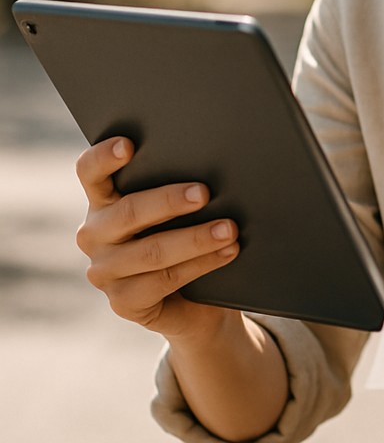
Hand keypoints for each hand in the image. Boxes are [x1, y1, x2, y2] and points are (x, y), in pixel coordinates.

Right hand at [75, 136, 240, 340]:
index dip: (104, 157)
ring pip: (152, 251)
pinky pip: (164, 280)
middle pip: (128, 212)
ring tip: (229, 229)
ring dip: (196, 238)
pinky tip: (227, 253)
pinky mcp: (122, 301)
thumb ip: (178, 185)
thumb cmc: (185, 232)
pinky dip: (201, 264)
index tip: (128, 145)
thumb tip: (213, 165)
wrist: (193, 296)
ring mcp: (105, 271)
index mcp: (103, 200)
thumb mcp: (177, 208)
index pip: (90, 172)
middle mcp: (95, 233)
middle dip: (169, 200)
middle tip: (205, 193)